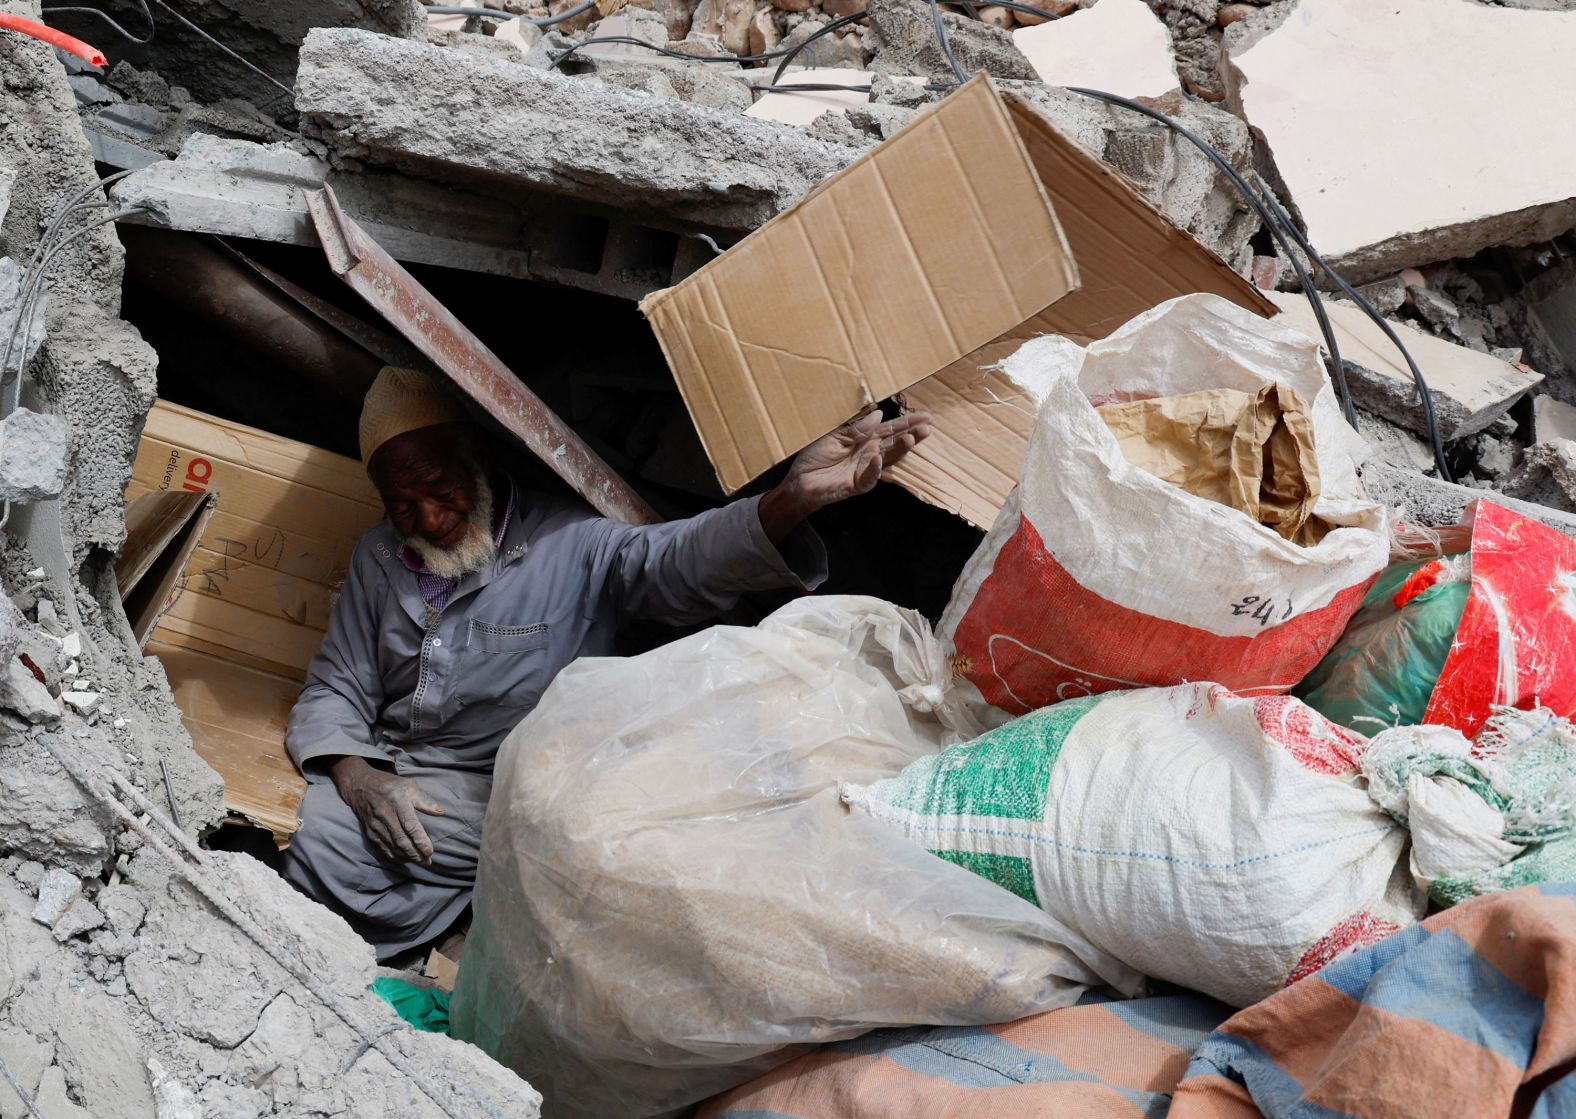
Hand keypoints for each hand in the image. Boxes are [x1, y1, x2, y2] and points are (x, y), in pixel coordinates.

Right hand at [329, 755, 445, 864]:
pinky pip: (383, 848)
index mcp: (398, 802)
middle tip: (428, 862)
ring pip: (392, 846)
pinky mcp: (370, 832)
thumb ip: (425, 801)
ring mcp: (376, 825)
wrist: (360, 785)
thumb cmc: (389, 785)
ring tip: (420, 862)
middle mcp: (385, 815)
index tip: (430, 851)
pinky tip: (405, 859)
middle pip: (401, 840)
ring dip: (407, 857)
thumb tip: (441, 812)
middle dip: (415, 853)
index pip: (410, 825)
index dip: (420, 840)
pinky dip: (395, 856)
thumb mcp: (409, 787)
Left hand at [758, 410, 932, 540]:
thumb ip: (857, 428)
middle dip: (912, 435)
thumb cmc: (815, 458)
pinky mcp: (858, 484)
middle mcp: (869, 453)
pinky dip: (875, 468)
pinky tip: (879, 458)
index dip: (907, 422)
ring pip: (889, 459)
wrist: (799, 481)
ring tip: (912, 438)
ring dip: (900, 449)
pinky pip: (870, 477)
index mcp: (864, 439)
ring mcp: (865, 469)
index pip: (890, 429)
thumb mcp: (835, 436)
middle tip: (928, 428)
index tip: (926, 417)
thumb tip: (880, 414)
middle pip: (895, 443)